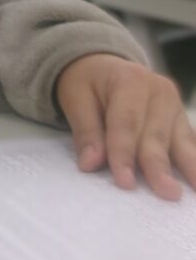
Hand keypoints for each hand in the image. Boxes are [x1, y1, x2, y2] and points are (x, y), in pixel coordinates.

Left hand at [55, 53, 195, 200]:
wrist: (103, 67)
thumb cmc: (88, 84)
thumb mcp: (75, 98)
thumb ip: (85, 131)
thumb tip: (90, 164)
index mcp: (129, 80)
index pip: (126, 121)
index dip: (124, 153)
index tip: (125, 182)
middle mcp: (158, 90)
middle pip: (156, 134)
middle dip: (158, 165)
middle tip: (166, 192)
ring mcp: (175, 105)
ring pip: (179, 141)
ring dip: (187, 168)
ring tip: (192, 192)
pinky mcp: (182, 120)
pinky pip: (190, 143)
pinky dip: (194, 161)